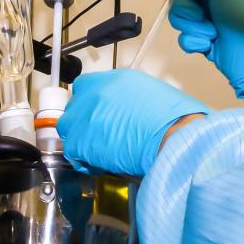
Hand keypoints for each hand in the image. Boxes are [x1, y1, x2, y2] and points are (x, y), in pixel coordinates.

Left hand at [60, 69, 210, 176]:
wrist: (174, 138)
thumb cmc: (175, 120)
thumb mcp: (152, 95)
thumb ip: (129, 99)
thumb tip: (125, 111)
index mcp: (113, 80)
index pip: (86, 87)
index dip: (91, 103)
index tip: (98, 115)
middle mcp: (94, 94)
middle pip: (75, 107)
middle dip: (84, 121)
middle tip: (100, 135)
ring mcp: (84, 117)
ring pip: (68, 128)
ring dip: (81, 139)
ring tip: (99, 151)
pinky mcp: (81, 142)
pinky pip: (72, 152)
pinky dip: (84, 160)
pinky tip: (101, 164)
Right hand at [156, 0, 243, 97]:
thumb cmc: (243, 20)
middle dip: (188, 10)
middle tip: (202, 17)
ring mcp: (203, 19)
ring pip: (178, 18)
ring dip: (194, 28)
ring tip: (211, 34)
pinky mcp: (199, 38)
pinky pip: (183, 37)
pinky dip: (194, 42)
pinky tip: (208, 46)